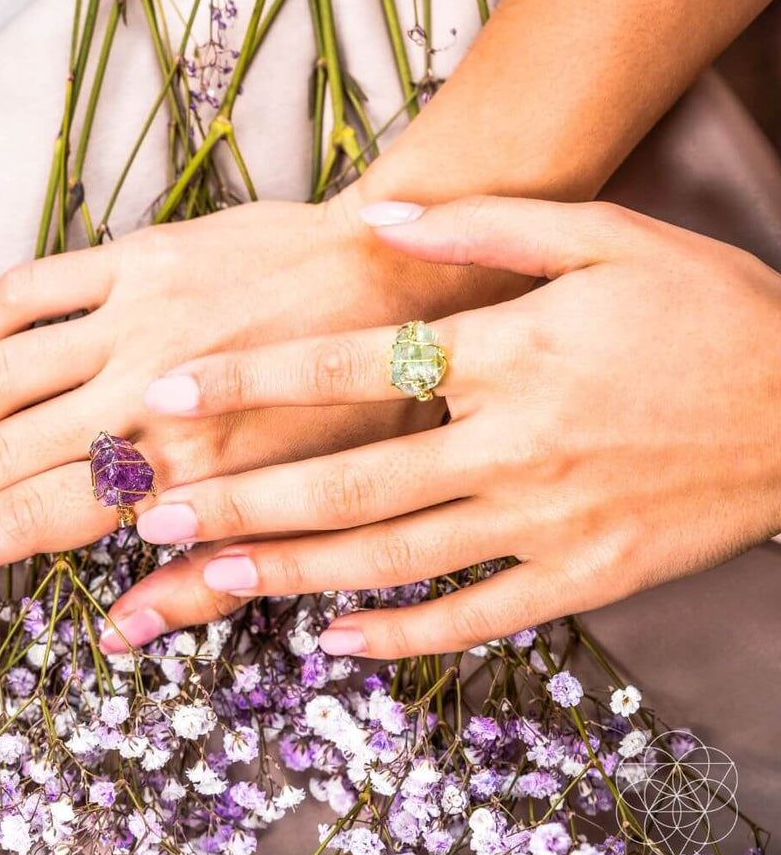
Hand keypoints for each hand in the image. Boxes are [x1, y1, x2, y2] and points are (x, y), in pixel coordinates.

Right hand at [0, 187, 524, 590]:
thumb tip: (120, 634)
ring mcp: (141, 319)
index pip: (40, 519)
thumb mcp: (309, 513)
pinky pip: (31, 289)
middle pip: (1, 457)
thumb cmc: (368, 407)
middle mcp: (151, 394)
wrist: (398, 280)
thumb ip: (212, 577)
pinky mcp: (144, 257)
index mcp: (193, 468)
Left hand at [100, 196, 780, 656]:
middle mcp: (512, 444)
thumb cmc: (705, 310)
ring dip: (290, 572)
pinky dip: (398, 634)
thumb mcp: (605, 238)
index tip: (169, 392)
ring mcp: (544, 523)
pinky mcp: (581, 579)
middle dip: (241, 499)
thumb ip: (485, 224)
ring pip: (392, 558)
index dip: (252, 380)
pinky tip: (331, 640)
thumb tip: (379, 214)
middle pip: (347, 480)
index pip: (350, 364)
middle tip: (149, 513)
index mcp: (509, 353)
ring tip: (206, 579)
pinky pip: (473, 619)